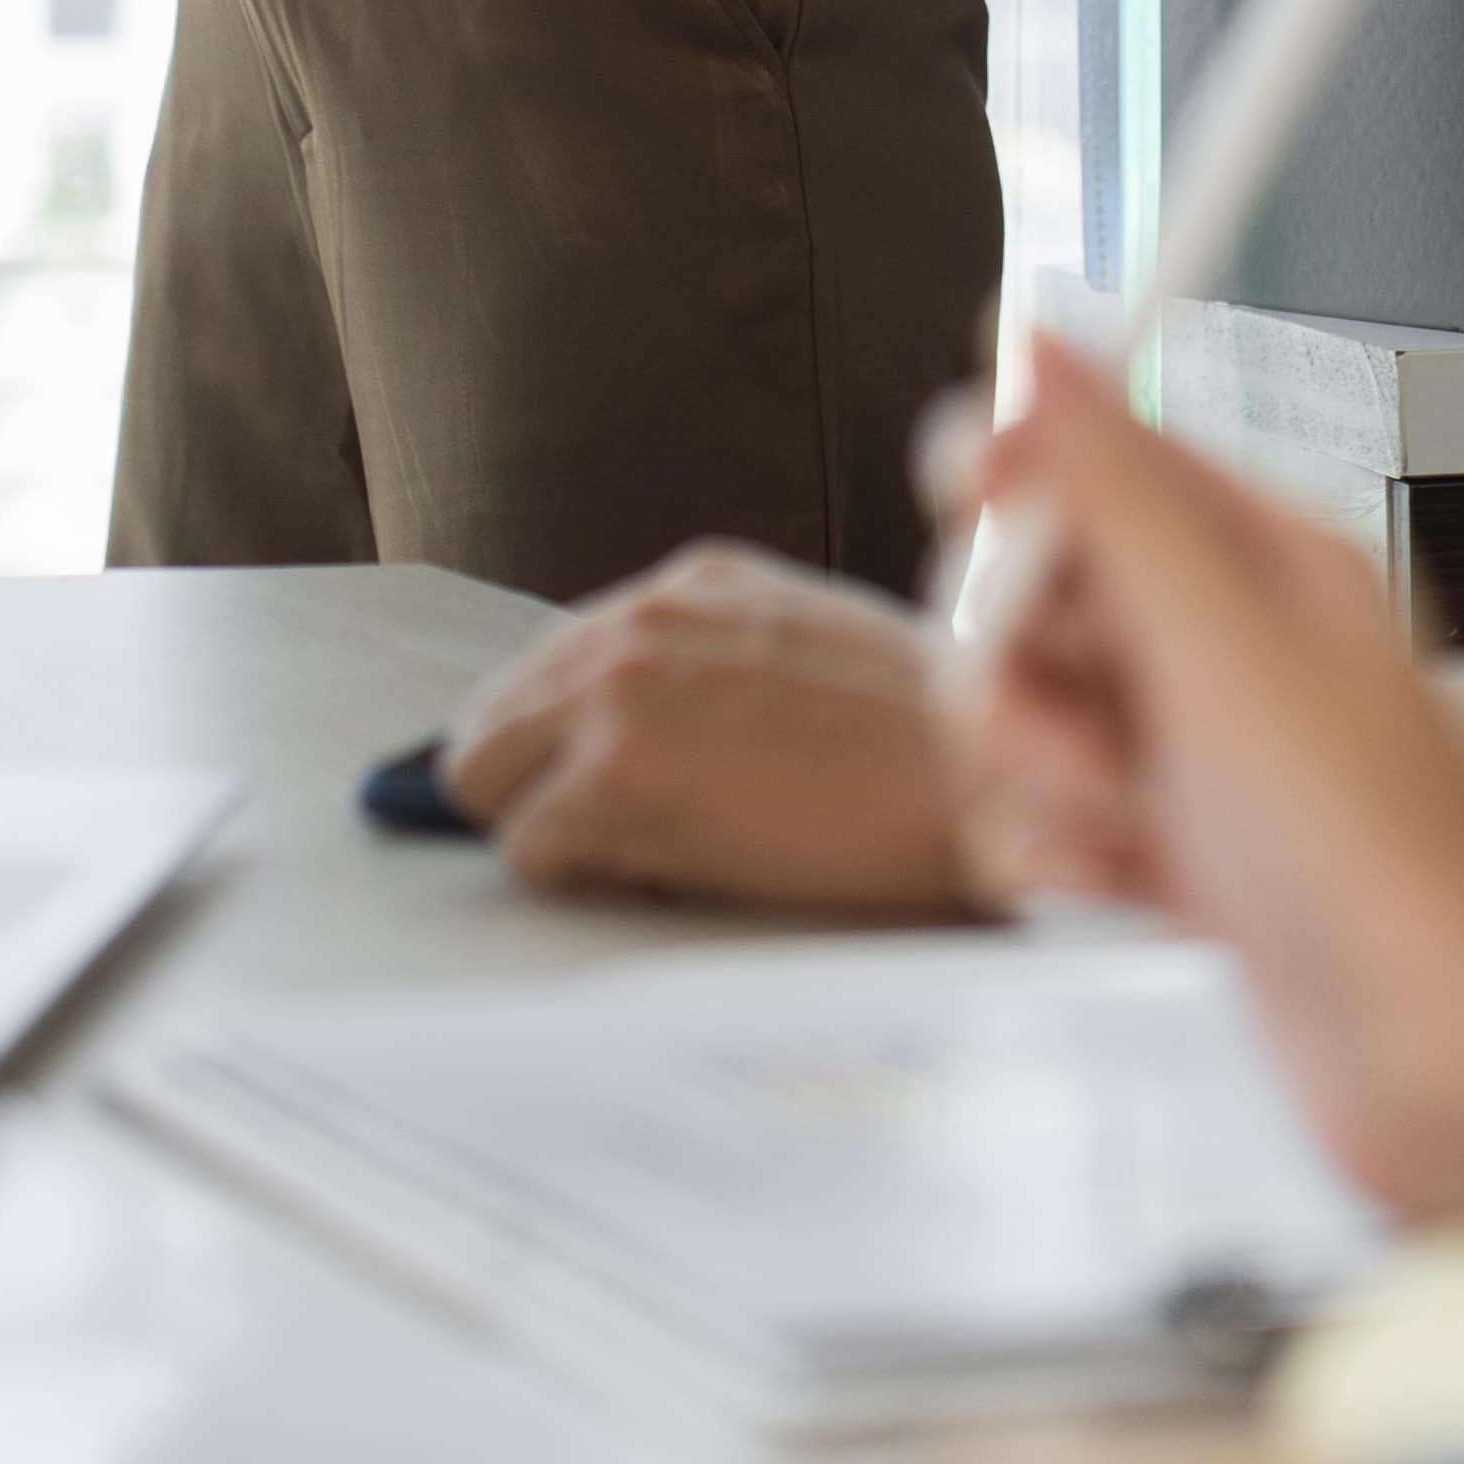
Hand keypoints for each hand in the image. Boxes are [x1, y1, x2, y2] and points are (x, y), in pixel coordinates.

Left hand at [444, 553, 990, 914]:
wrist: (979, 778)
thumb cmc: (929, 741)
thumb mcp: (812, 653)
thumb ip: (717, 669)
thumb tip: (641, 745)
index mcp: (693, 586)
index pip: (552, 662)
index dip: (568, 742)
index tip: (603, 787)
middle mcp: (641, 621)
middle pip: (493, 718)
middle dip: (536, 785)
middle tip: (617, 834)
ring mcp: (621, 690)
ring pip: (485, 776)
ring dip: (550, 827)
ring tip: (650, 852)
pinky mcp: (618, 770)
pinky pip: (528, 847)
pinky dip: (581, 877)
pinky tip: (669, 874)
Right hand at [961, 348, 1463, 1250]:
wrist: (1449, 1060)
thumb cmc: (1387, 861)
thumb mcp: (1229, 647)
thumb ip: (1115, 493)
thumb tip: (1036, 343)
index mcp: (1265, 556)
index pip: (1098, 453)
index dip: (1017, 476)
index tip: (977, 513)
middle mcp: (1228, 641)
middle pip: (1033, 588)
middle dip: (1013, 656)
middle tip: (1080, 725)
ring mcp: (1196, 752)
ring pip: (1025, 708)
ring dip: (1034, 767)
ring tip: (1116, 817)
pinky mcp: (1172, 853)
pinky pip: (1043, 817)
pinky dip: (1053, 851)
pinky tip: (1110, 881)